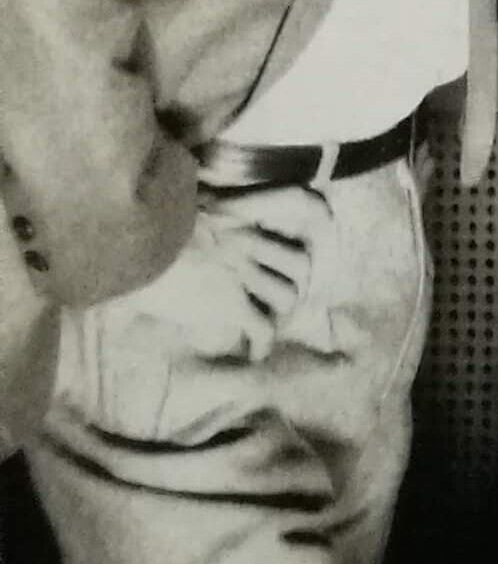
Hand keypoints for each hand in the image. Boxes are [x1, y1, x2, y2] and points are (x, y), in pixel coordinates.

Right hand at [135, 184, 329, 362]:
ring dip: (278, 313)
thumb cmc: (146, 227)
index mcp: (238, 219)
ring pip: (286, 295)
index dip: (283, 249)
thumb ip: (196, 209)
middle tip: (276, 298)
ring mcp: (243, 274)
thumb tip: (192, 212)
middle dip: (292, 281)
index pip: (284, 226)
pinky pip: (261, 328)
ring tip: (265, 326)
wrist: (134, 244)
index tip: (275, 263)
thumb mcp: (180, 210)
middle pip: (298, 262)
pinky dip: (262, 344)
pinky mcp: (230, 304)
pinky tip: (254, 354)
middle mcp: (249, 243)